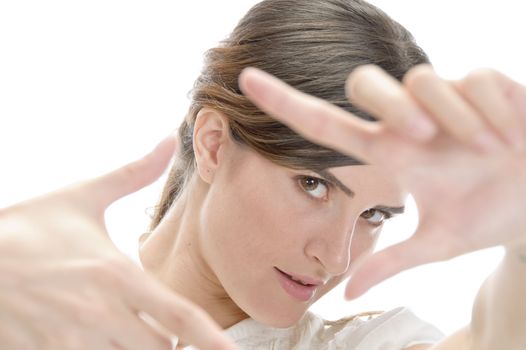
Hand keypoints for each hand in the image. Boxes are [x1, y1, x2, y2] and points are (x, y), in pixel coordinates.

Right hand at [0, 135, 235, 349]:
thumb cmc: (27, 225)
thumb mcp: (83, 196)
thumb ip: (134, 173)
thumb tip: (171, 139)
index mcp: (117, 274)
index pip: (178, 315)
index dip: (211, 338)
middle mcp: (101, 312)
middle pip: (159, 349)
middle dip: (170, 344)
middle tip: (165, 329)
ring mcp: (71, 338)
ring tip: (131, 332)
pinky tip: (99, 337)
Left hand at [238, 65, 525, 299]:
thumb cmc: (490, 215)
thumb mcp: (440, 243)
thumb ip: (392, 261)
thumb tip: (346, 291)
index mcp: (390, 153)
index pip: (324, 123)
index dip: (283, 103)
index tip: (245, 82)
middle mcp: (408, 121)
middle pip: (365, 82)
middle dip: (391, 106)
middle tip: (427, 141)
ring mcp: (443, 99)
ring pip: (421, 79)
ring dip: (453, 119)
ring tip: (487, 148)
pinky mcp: (484, 83)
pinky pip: (473, 80)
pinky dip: (492, 111)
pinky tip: (508, 134)